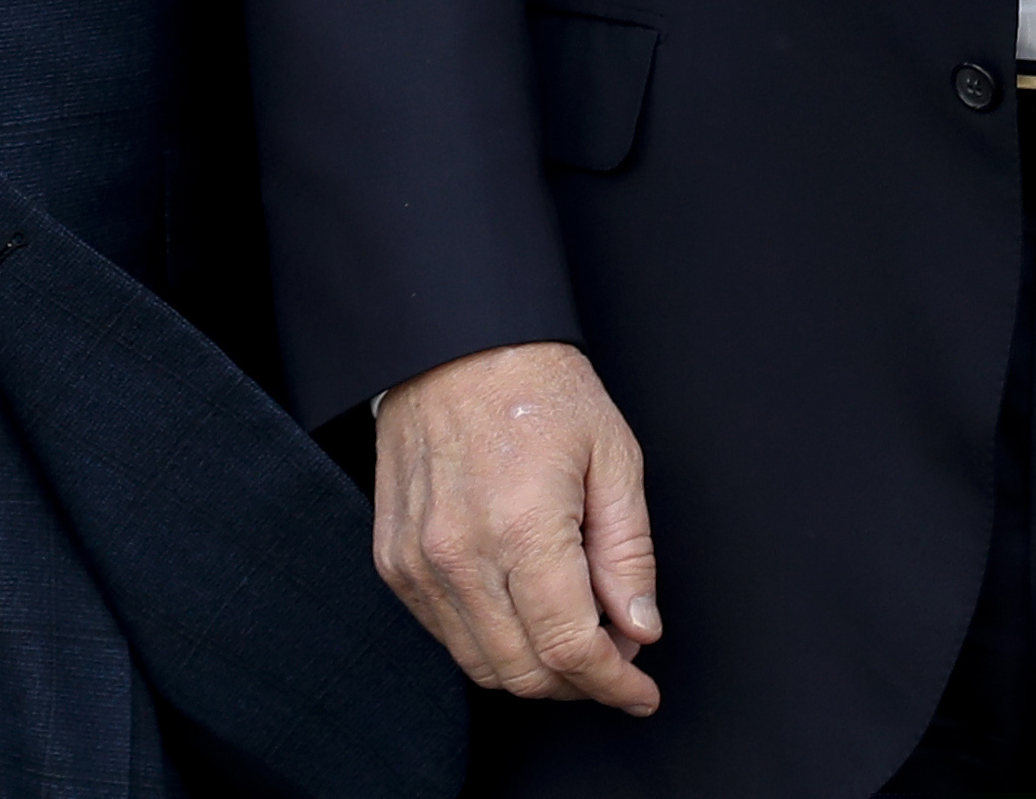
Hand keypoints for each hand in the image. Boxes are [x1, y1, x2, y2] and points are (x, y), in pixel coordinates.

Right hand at [371, 341, 663, 715]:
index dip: (614, 684)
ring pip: (482, 664)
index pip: (571, 649)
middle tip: (616, 655)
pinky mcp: (395, 561)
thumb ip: (629, 553)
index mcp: (523, 527)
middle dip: (580, 683)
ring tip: (573, 632)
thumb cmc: (538, 387)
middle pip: (525, 672)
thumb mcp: (613, 457)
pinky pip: (445, 634)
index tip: (641, 691)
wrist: (451, 343)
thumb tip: (639, 629)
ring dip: (535, 669)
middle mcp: (460, 555)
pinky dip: (490, 641)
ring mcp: (418, 562)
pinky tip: (522, 610)